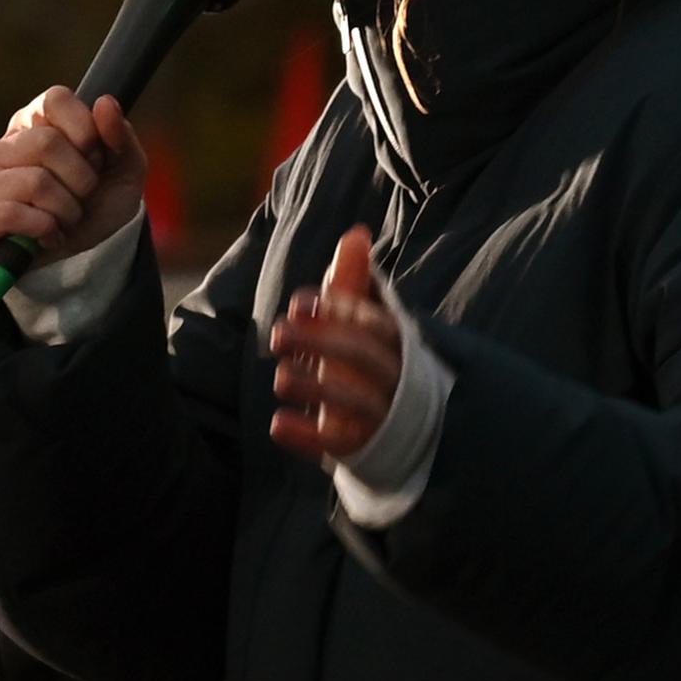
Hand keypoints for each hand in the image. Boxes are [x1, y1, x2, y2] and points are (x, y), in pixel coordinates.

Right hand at [0, 87, 145, 267]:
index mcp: (33, 124)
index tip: (96, 158)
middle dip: (81, 180)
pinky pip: (8, 214)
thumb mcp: (125, 171)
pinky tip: (47, 236)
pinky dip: (41, 229)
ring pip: (33, 182)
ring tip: (65, 219)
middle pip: (47, 143)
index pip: (55, 99)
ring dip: (66, 210)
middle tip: (82, 197)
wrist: (86, 258)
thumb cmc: (99, 206)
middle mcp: (1, 148)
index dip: (86, 131)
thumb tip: (104, 103)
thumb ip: (119, 135)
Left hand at [267, 228, 402, 462]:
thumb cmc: (374, 362)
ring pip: (354, 402)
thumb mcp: (366, 323)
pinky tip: (278, 423)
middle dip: (322, 343)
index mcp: (397, 344)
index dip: (340, 311)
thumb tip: (356, 233)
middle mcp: (393, 379)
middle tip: (277, 332)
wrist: (403, 429)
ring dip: (316, 388)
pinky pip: (336, 444)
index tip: (299, 303)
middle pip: (364, 358)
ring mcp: (378, 417)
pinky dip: (307, 436)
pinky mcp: (359, 447)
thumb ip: (355, 282)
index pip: (376, 324)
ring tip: (281, 377)